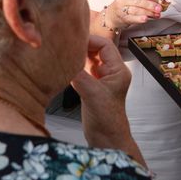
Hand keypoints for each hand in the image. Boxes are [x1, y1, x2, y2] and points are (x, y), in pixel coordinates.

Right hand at [71, 35, 138, 158]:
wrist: (107, 140)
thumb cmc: (107, 120)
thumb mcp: (92, 94)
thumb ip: (79, 75)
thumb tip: (63, 59)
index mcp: (118, 71)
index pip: (105, 46)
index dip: (90, 40)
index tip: (73, 39)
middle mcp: (111, 72)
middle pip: (97, 50)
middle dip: (82, 46)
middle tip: (64, 43)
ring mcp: (102, 79)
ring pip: (89, 60)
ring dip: (77, 56)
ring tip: (62, 51)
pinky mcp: (92, 87)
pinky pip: (83, 70)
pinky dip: (74, 66)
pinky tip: (64, 65)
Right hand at [107, 0, 163, 30]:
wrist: (112, 16)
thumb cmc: (126, 5)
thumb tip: (160, 2)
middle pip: (137, 0)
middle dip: (149, 4)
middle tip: (159, 8)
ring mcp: (121, 9)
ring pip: (135, 10)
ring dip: (148, 13)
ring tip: (157, 15)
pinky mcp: (122, 18)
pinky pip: (132, 18)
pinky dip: (139, 19)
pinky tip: (146, 19)